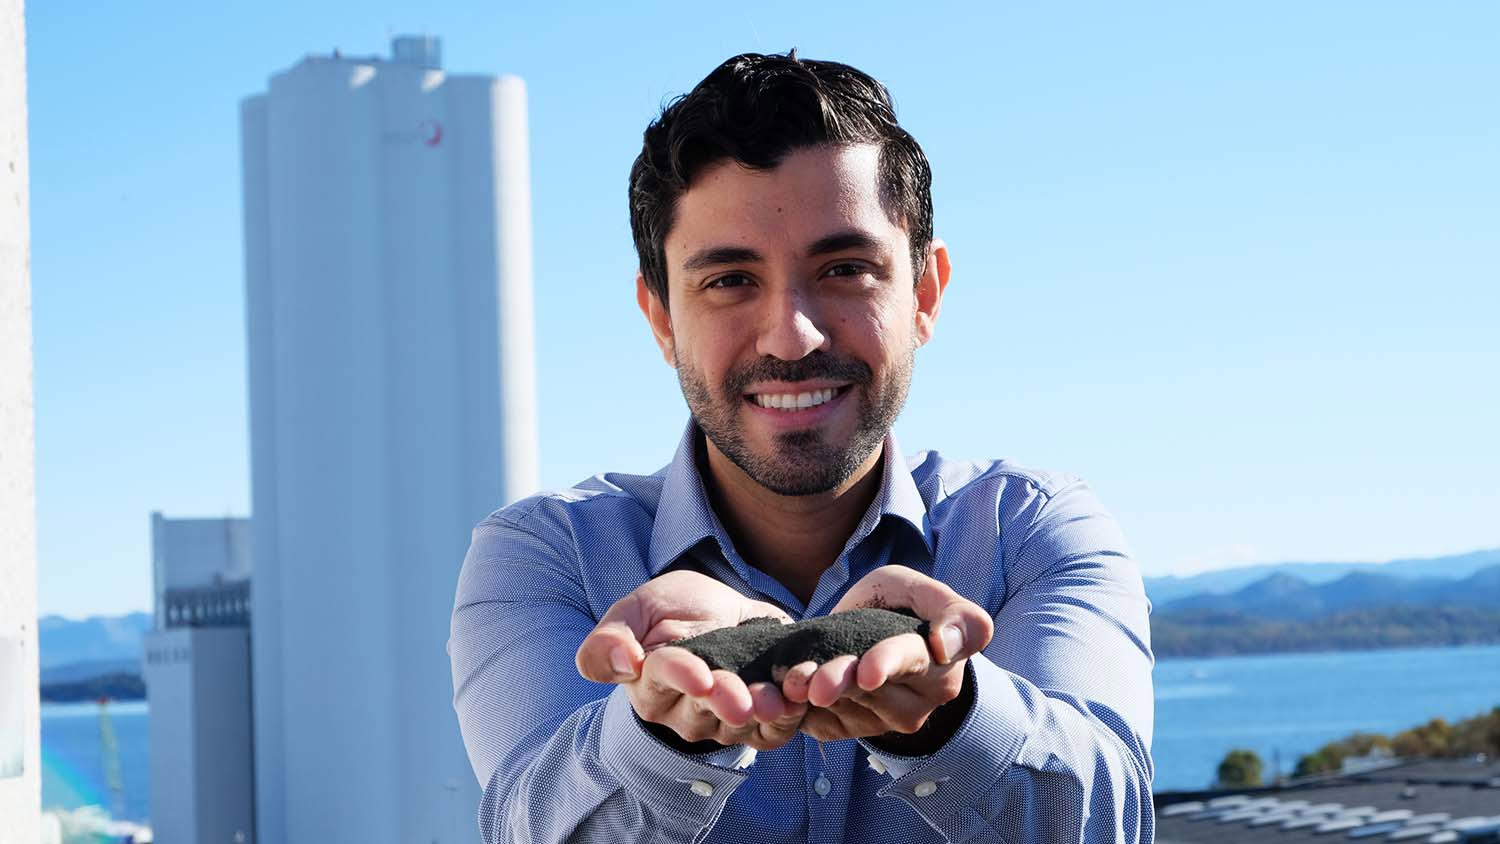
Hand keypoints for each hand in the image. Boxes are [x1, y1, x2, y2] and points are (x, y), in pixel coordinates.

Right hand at [576, 570, 807, 750]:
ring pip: (738, 726)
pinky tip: (795, 702)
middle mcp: (680, 710)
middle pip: (702, 710)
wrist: (722, 613)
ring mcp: (719, 722)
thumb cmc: (672, 611)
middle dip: (725, 701)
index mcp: (648, 680)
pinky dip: (786, 721)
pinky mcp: (755, 727)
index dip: (682, 676)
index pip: (662, 680)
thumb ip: (610, 637)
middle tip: (743, 699)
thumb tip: (626, 662)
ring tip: (776, 700)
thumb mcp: (637, 608)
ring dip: (760, 713)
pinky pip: (770, 735)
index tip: (701, 676)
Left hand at [779, 566, 992, 751]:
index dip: (887, 665)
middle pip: (873, 693)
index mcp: (940, 668)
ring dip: (814, 696)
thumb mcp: (921, 590)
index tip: (867, 673)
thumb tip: (948, 647)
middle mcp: (917, 704)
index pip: (912, 663)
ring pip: (845, 710)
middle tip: (811, 681)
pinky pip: (824, 725)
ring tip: (791, 681)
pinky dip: (800, 711)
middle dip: (840, 682)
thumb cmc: (900, 605)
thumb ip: (953, 612)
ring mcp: (883, 722)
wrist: (867, 627)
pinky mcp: (850, 729)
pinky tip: (785, 696)